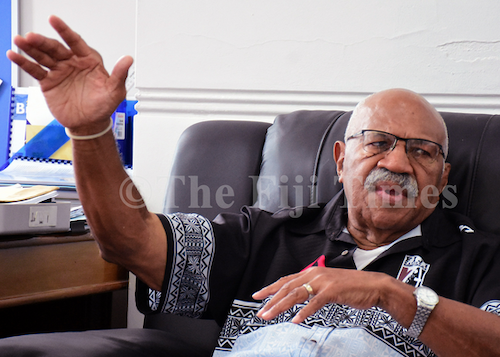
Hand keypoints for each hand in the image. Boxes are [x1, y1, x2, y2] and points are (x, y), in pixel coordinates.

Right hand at [7, 15, 132, 132]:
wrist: (90, 124)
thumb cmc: (104, 106)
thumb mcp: (115, 91)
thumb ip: (120, 74)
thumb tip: (128, 59)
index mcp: (88, 61)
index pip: (76, 42)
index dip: (65, 31)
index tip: (54, 20)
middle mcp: (72, 63)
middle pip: (56, 48)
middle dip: (43, 41)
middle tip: (31, 37)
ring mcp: (59, 71)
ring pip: (43, 56)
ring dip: (31, 48)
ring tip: (20, 41)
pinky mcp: (49, 82)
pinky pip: (35, 70)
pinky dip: (24, 63)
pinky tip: (14, 55)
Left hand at [253, 267, 396, 323]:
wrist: (373, 285)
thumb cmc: (351, 286)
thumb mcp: (327, 284)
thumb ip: (312, 287)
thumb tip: (297, 296)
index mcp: (312, 271)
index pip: (286, 280)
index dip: (270, 288)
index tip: (257, 296)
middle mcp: (315, 274)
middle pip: (287, 287)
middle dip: (271, 300)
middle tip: (260, 312)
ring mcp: (323, 282)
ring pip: (296, 294)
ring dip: (281, 306)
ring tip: (270, 315)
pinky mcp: (332, 291)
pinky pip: (314, 303)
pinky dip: (304, 312)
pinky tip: (296, 320)